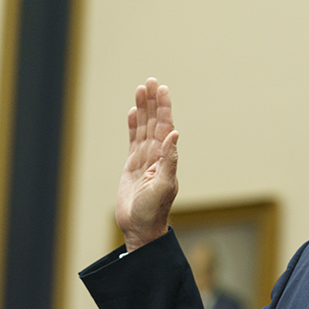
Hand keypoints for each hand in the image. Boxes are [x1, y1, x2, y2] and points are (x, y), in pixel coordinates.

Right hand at [115, 78, 178, 251]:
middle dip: (153, 102)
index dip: (164, 108)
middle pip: (154, 122)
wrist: (140, 228)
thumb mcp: (164, 185)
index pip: (165, 127)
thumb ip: (169, 159)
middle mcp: (157, 156)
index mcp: (166, 158)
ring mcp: (144, 160)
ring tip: (141, 89)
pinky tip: (133, 112)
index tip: (162, 89)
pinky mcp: (132, 166)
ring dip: (143, 109)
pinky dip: (133, 126)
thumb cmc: (154, 211)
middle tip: (151, 81)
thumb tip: (175, 134)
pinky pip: (133, 140)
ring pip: (143, 128)